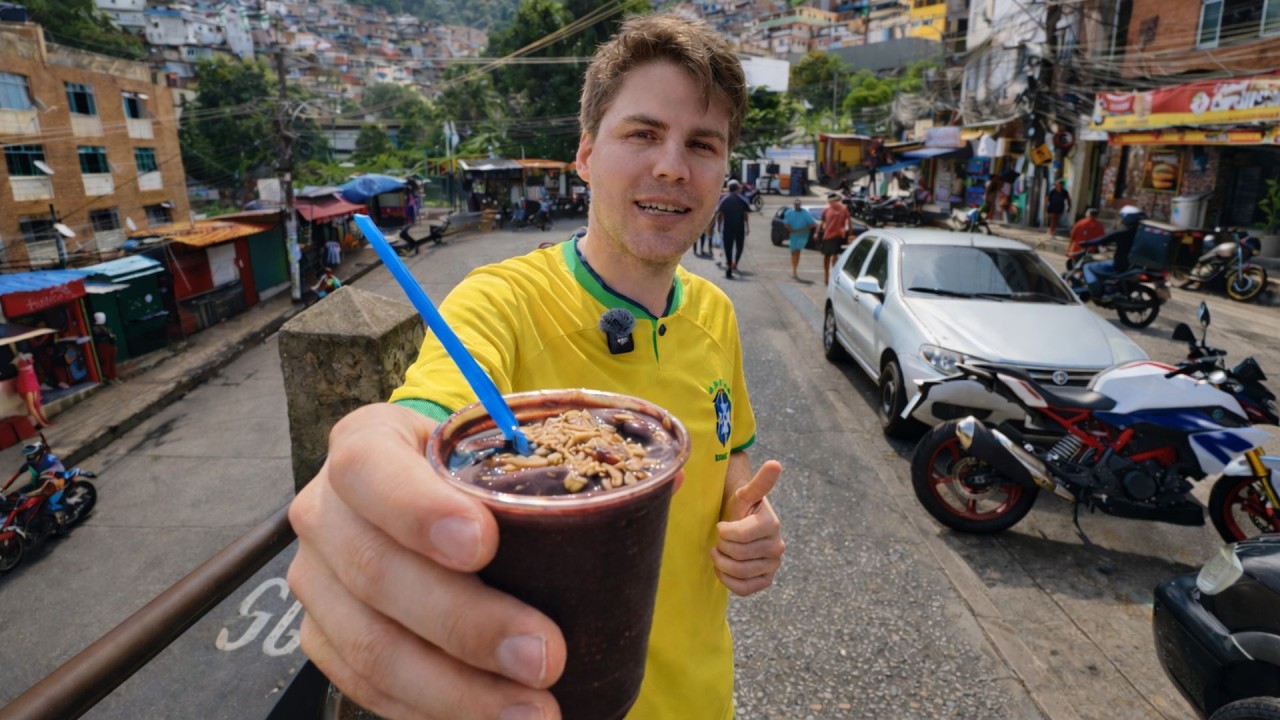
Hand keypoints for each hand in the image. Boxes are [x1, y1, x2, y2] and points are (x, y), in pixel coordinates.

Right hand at [287, 404, 566, 718]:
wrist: (421, 497)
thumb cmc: (471, 470)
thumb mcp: (496, 444)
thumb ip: (556, 458)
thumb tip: (658, 487)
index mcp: (364, 443)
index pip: (368, 470)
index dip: (419, 511)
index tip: (485, 544)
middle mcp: (325, 512)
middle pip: (376, 573)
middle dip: (467, 624)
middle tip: (546, 656)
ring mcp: (316, 582)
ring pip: (372, 647)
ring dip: (458, 691)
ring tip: (534, 711)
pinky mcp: (322, 640)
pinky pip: (370, 689)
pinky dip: (434, 711)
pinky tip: (494, 719)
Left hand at [713, 459, 783, 596]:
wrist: (742, 524)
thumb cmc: (740, 508)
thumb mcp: (746, 493)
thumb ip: (760, 482)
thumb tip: (775, 464)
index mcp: (772, 524)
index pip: (739, 535)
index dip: (723, 532)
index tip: (721, 526)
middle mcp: (777, 546)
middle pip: (738, 555)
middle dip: (722, 548)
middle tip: (719, 541)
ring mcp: (773, 565)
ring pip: (740, 573)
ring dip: (722, 564)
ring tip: (719, 553)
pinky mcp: (766, 580)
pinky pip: (745, 589)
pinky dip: (729, 581)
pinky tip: (723, 569)